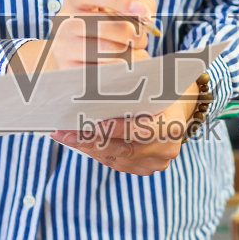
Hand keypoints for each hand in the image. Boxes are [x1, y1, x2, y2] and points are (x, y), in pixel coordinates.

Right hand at [11, 0, 155, 76]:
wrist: (75, 55)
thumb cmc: (102, 27)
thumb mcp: (116, 9)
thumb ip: (137, 2)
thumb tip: (146, 9)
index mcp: (76, 0)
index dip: (119, 0)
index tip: (144, 11)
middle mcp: (66, 22)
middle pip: (107, 26)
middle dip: (135, 34)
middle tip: (141, 39)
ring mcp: (64, 48)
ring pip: (112, 52)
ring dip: (134, 54)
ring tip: (132, 53)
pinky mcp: (70, 71)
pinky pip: (109, 71)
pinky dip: (126, 69)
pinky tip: (124, 66)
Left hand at [51, 80, 199, 175]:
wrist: (176, 108)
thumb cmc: (158, 86)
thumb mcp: (148, 76)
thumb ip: (130, 75)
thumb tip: (101, 70)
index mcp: (171, 125)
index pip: (142, 131)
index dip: (116, 130)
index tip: (90, 124)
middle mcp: (166, 149)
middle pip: (122, 149)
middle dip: (90, 140)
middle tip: (63, 132)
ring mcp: (155, 163)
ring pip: (114, 158)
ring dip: (86, 147)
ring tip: (62, 134)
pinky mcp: (143, 169)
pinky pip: (114, 163)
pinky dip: (94, 152)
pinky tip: (76, 141)